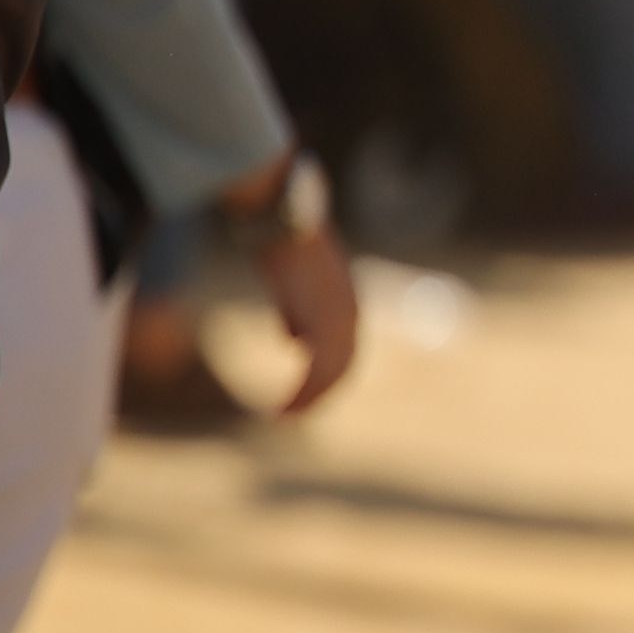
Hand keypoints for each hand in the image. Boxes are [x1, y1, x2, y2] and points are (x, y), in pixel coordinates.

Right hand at [257, 218, 362, 409]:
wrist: (282, 216)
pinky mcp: (322, 321)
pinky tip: (282, 409)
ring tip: (285, 416)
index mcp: (347, 303)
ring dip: (310, 399)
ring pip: (333, 373)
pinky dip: (302, 394)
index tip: (309, 394)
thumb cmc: (282, 242)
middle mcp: (351, 313)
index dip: (329, 375)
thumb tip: (295, 341)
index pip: (347, 349)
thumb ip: (298, 312)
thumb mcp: (293, 284)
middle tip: (296, 413)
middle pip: (345, 366)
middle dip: (322, 393)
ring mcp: (340, 317)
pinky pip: (317, 370)